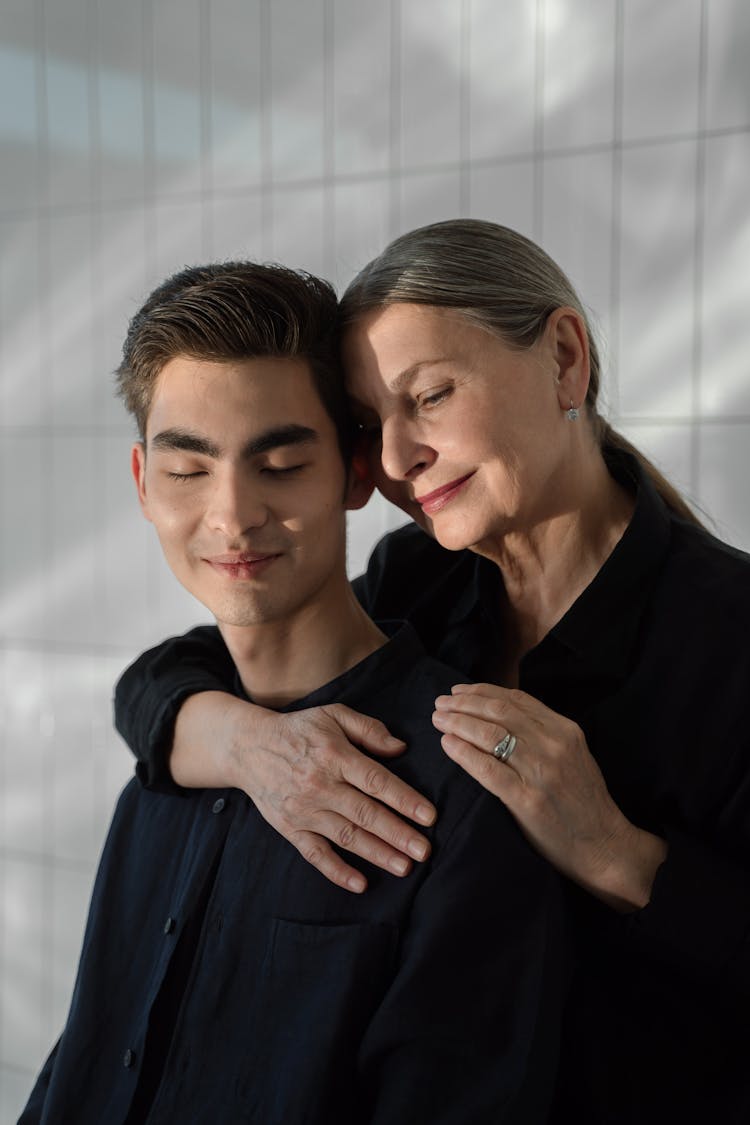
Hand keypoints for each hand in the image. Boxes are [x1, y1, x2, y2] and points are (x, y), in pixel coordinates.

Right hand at [210, 697, 435, 892]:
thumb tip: (401, 748)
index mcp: (334, 755)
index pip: (375, 780)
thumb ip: (368, 729)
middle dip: (398, 834)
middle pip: (365, 813)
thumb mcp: (333, 715)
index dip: (404, 799)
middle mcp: (319, 784)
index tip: (429, 816)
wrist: (248, 747)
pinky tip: (360, 883)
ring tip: (404, 867)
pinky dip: (337, 871)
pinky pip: (315, 854)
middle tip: (424, 851)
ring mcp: (304, 810)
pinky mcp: (290, 828)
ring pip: (346, 836)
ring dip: (377, 854)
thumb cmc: (299, 729)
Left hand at [432, 683, 666, 911]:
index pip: (515, 699)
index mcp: (566, 730)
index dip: (481, 691)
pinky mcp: (528, 801)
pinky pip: (488, 770)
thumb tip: (500, 712)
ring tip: (439, 719)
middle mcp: (554, 745)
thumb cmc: (583, 801)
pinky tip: (447, 745)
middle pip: (498, 711)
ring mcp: (542, 772)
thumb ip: (544, 733)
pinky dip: (463, 753)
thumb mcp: (573, 754)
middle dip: (463, 703)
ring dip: (458, 723)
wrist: (604, 846)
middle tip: (440, 702)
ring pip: (490, 734)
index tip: (459, 691)